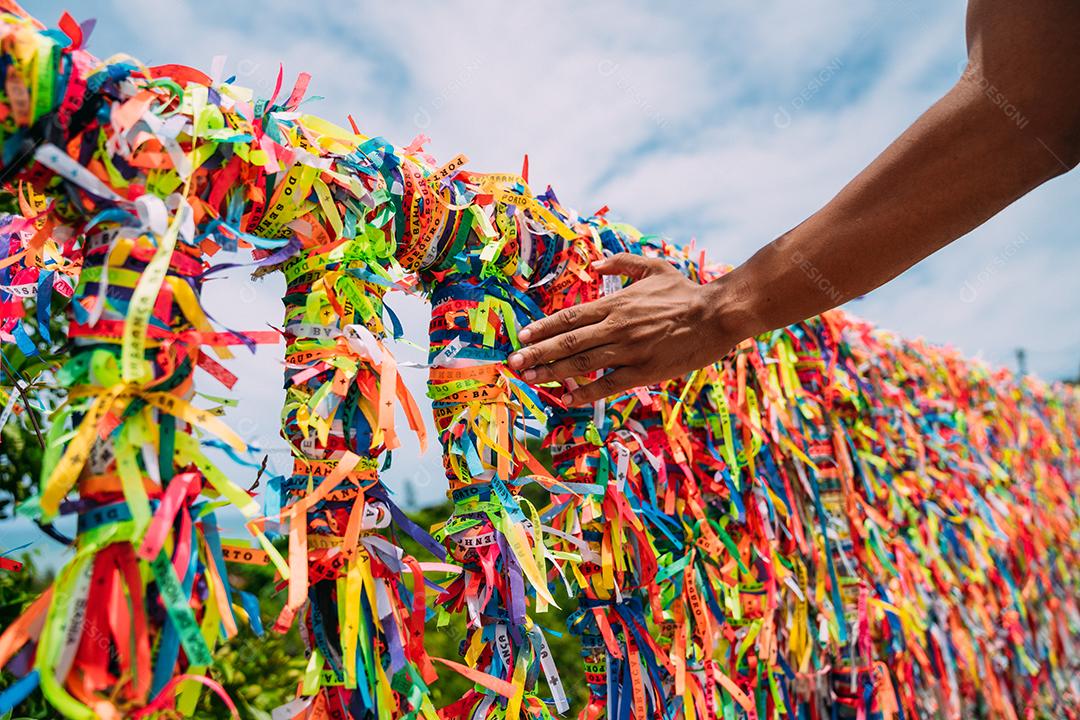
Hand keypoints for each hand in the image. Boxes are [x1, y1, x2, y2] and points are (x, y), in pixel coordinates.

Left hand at [508, 253, 744, 404]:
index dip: (542, 328)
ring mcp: (629, 351)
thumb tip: (595, 262)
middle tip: (512, 363)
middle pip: (567, 342)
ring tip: (528, 379)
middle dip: (536, 353)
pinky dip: (586, 392)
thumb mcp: (653, 267)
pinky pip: (609, 385)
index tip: (522, 337)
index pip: (569, 317)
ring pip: (582, 364)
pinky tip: (567, 398)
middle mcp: (616, 327)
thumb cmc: (685, 292)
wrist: (717, 315)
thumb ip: (622, 263)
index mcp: (615, 303)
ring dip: (552, 372)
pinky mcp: (644, 372)